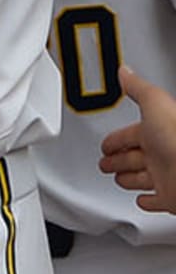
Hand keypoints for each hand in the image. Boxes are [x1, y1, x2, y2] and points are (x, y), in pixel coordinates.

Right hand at [99, 65, 175, 213]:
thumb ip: (137, 88)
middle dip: (117, 158)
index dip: (115, 138)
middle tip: (106, 160)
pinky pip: (156, 200)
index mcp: (156, 131)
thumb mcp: (155, 104)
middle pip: (133, 156)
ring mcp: (166, 177)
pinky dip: (146, 201)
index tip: (107, 142)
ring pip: (140, 177)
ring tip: (117, 177)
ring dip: (127, 177)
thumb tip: (125, 72)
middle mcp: (162, 153)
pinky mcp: (170, 198)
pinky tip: (141, 200)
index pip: (130, 134)